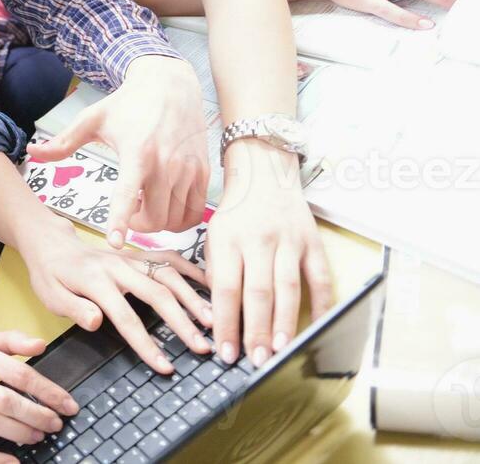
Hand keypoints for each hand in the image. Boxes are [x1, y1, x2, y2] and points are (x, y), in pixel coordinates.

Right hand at [0, 331, 77, 462]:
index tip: (66, 403)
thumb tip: (41, 345)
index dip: (46, 390)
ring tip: (38, 435)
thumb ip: (12, 340)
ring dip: (18, 432)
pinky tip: (12, 461)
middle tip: (55, 423)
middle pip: (3, 400)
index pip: (16, 373)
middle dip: (35, 414)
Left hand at [20, 220, 212, 371]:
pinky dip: (192, 270)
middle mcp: (118, 266)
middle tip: (201, 348)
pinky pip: (170, 258)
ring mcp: (132, 258)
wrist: (52, 244)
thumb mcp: (51, 296)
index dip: (146, 343)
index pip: (125, 316)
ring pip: (169, 274)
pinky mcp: (140, 254)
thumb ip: (74, 309)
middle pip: (157, 294)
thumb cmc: (52, 275)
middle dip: (182, 323)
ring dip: (193, 297)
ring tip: (213, 322)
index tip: (164, 366)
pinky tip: (210, 285)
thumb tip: (96, 322)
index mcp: (95, 281)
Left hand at [30, 55, 208, 245]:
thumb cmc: (128, 104)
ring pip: (177, 220)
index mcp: (137, 153)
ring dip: (160, 223)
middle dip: (139, 226)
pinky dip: (180, 218)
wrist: (171, 84)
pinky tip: (165, 202)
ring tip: (146, 203)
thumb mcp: (92, 119)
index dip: (122, 222)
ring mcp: (188, 169)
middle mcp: (166, 164)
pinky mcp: (204, 171)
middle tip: (130, 212)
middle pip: (156, 219)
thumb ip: (63, 141)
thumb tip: (33, 151)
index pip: (128, 195)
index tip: (116, 243)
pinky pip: (196, 212)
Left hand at [206, 140, 333, 368]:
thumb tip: (218, 315)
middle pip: (258, 292)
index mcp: (228, 239)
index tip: (226, 352)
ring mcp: (288, 241)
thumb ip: (215, 271)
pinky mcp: (313, 242)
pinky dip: (322, 304)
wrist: (265, 174)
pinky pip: (321, 278)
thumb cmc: (235, 212)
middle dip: (256, 331)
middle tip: (256, 360)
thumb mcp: (213, 235)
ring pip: (288, 287)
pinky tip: (316, 327)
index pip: (225, 288)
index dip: (226, 323)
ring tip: (280, 350)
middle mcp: (258, 240)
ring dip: (284, 322)